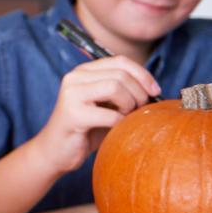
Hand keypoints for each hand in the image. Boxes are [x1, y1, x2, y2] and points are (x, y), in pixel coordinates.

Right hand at [34, 56, 158, 172]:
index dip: (142, 74)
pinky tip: (116, 130)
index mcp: (83, 71)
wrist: (55, 151)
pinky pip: (110, 115)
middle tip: (140, 110)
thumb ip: (122, 90)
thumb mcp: (106, 104)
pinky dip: (120, 123)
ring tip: (126, 118)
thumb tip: (154, 88)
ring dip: (130, 106)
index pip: (120, 61)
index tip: (155, 91)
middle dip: (139, 93)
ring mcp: (71, 94)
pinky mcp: (72, 114)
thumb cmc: (86, 129)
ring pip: (115, 88)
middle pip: (120, 74)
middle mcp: (75, 77)